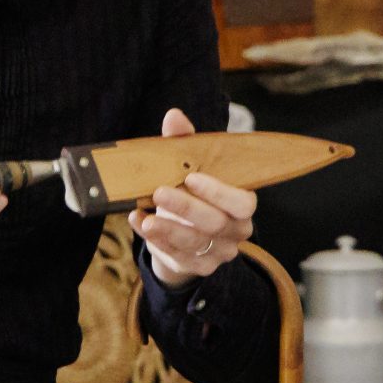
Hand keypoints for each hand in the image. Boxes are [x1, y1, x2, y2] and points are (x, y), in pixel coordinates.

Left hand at [130, 109, 256, 288]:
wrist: (181, 230)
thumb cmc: (191, 192)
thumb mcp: (189, 166)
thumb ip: (185, 142)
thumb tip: (174, 116)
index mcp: (241, 204)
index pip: (243, 202)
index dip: (219, 192)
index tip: (191, 178)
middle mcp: (236, 231)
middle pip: (216, 223)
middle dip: (186, 207)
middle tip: (159, 192)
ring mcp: (218, 252)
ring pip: (195, 243)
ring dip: (168, 229)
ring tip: (145, 216)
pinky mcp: (198, 267)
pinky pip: (177, 257)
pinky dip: (156, 240)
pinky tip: (139, 222)